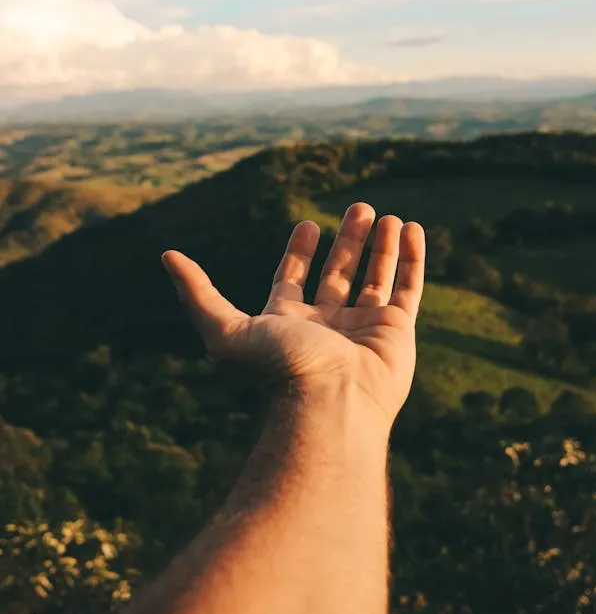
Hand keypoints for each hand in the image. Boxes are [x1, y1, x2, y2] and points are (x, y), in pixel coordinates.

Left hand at [162, 203, 424, 427]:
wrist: (331, 406)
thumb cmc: (279, 370)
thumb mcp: (226, 328)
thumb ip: (198, 292)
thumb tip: (167, 256)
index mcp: (291, 323)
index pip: (296, 280)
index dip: (300, 252)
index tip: (308, 224)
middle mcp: (328, 325)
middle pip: (339, 273)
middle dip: (348, 240)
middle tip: (359, 207)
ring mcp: (365, 328)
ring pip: (375, 277)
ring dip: (380, 246)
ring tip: (386, 214)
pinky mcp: (398, 331)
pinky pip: (408, 287)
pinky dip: (411, 258)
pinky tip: (412, 230)